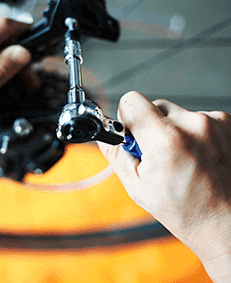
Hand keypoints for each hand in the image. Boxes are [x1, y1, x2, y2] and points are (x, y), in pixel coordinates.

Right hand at [98, 92, 230, 281]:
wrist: (226, 222)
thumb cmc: (188, 211)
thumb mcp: (138, 187)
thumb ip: (116, 154)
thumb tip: (106, 137)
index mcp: (166, 139)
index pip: (132, 102)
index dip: (127, 118)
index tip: (131, 135)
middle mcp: (194, 125)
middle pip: (157, 107)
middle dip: (153, 127)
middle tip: (159, 155)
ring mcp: (216, 123)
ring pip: (180, 115)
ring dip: (177, 131)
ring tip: (184, 160)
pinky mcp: (230, 125)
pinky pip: (201, 120)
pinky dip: (197, 134)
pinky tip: (200, 157)